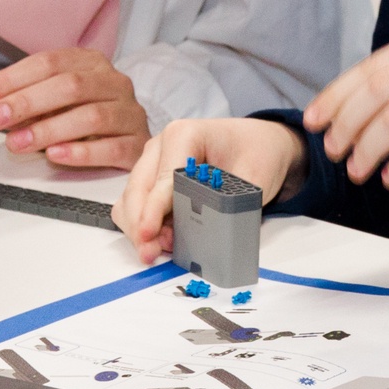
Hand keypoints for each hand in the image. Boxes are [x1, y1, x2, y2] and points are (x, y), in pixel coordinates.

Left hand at [0, 48, 149, 168]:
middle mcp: (115, 83)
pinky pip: (111, 148)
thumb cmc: (87, 117)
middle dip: (27, 102)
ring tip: (17, 143)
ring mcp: (130, 113)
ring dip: (48, 130)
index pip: (49, 62)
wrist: (135, 140)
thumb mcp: (57, 102)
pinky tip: (55, 156)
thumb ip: (30, 102)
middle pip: (71, 86)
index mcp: (92, 63)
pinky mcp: (137, 144)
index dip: (11, 79)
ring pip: (91, 116)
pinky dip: (81, 152)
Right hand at [114, 118, 307, 264]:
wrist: (258, 144)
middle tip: (150, 253)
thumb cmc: (256, 152)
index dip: (154, 209)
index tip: (148, 233)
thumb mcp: (254, 176)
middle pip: (137, 189)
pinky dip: (142, 226)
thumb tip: (217, 234)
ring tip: (158, 250)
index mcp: (184, 134)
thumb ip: (235, 202)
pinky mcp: (152, 180)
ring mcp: (153, 163)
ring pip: (130, 200)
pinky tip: (162, 240)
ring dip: (138, 228)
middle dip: (140, 224)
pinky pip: (135, 206)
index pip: (162, 178)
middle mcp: (160, 146)